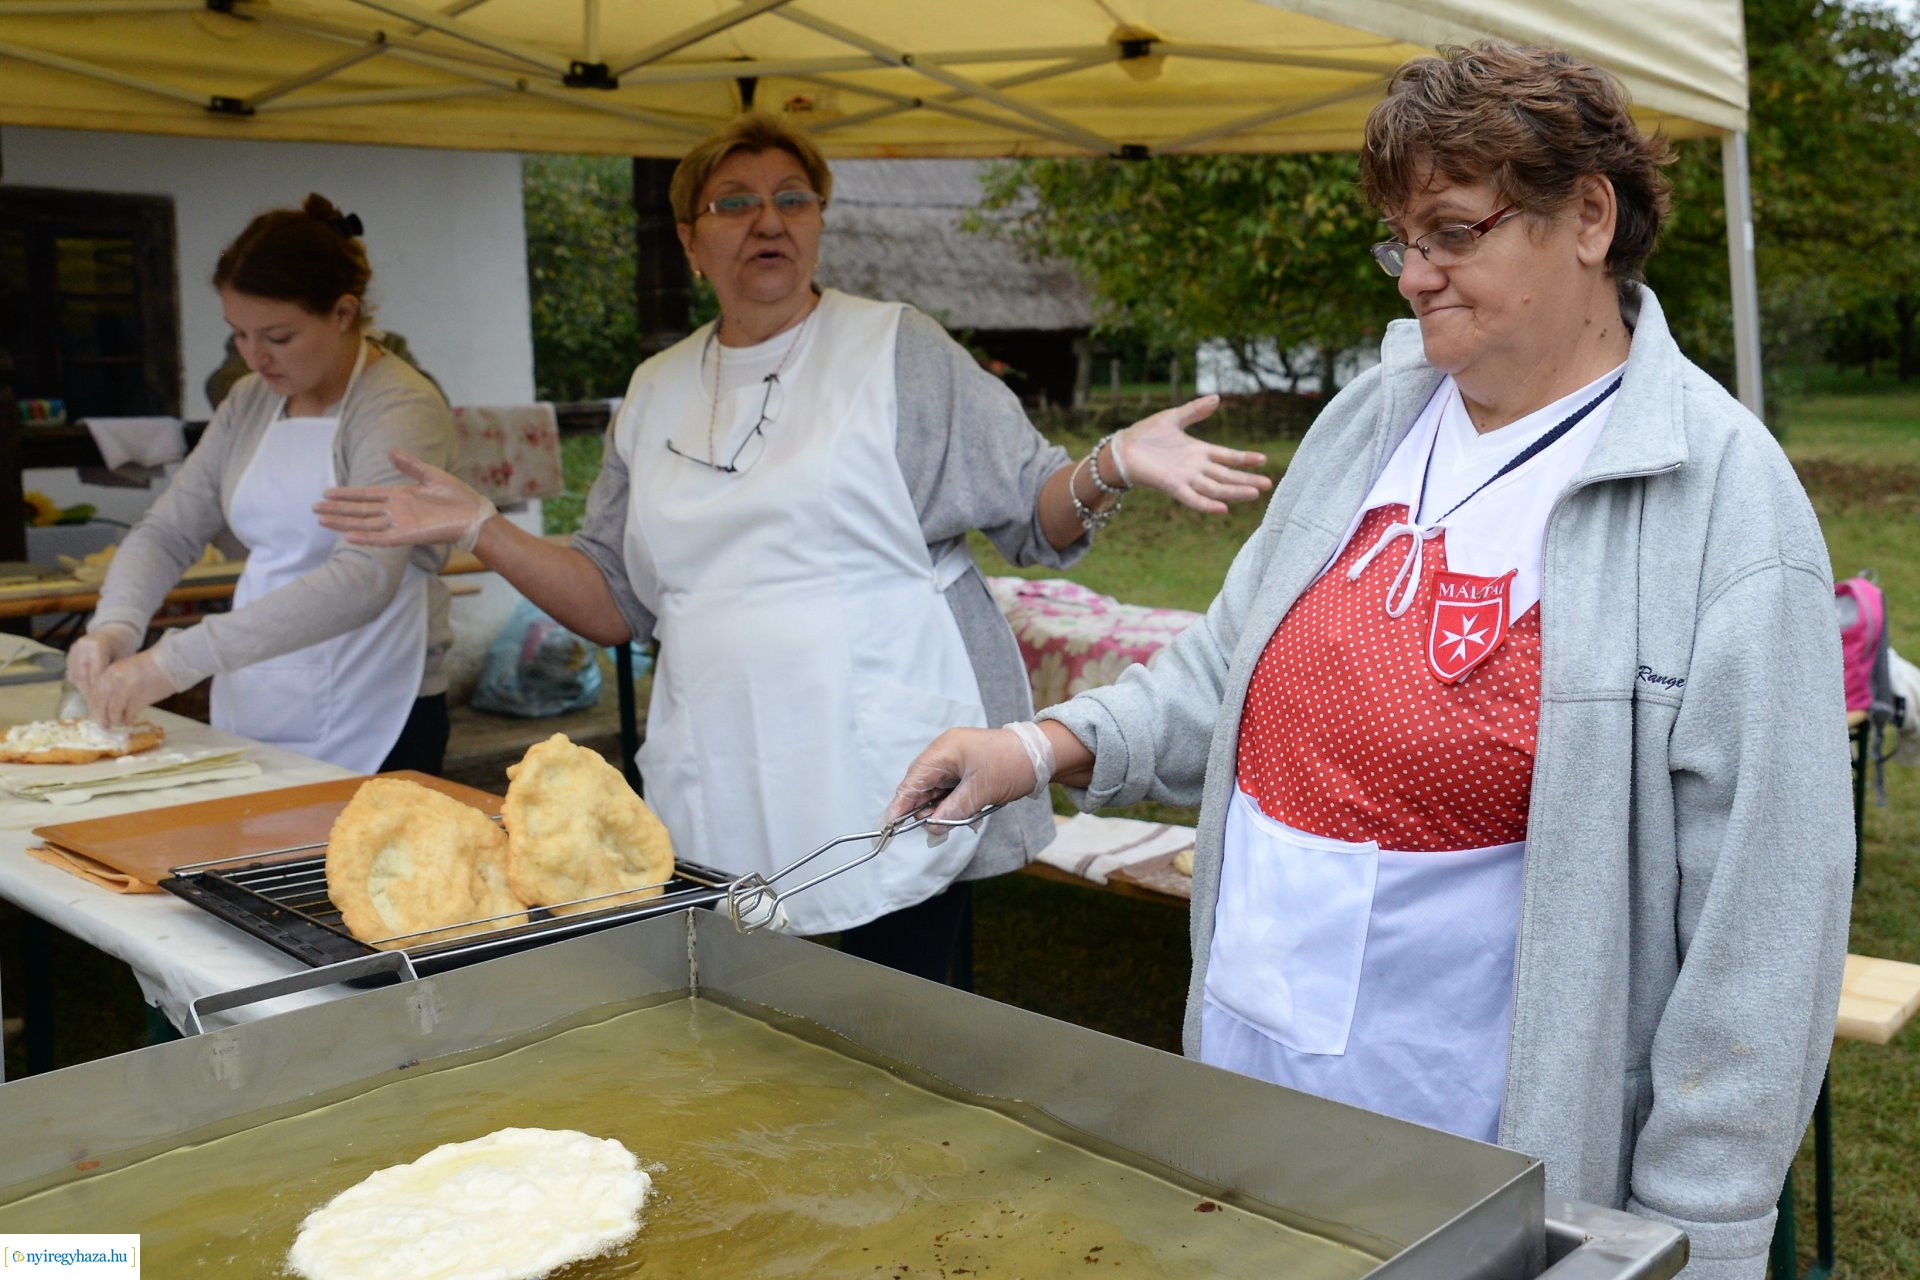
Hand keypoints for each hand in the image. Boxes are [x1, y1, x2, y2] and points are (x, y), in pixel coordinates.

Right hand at [66, 623, 139, 699]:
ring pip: (75, 676)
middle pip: (83, 676)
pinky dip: (79, 684)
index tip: (106, 703)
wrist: (113, 632)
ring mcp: (73, 650)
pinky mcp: (69, 655)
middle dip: (90, 693)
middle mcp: (82, 647)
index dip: (100, 690)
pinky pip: (72, 673)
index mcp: (97, 646)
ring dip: (83, 690)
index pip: (95, 673)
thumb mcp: (124, 659)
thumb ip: (115, 675)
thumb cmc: (123, 647)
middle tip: (97, 708)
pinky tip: (87, 695)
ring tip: (93, 704)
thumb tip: (114, 698)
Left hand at [89, 650, 175, 727]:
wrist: (172, 663)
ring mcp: (126, 691)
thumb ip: (113, 683)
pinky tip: (131, 720)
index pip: (94, 694)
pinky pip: (128, 715)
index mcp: (109, 673)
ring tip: (120, 722)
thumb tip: (106, 703)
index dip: (94, 707)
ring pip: (113, 713)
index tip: (96, 714)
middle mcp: (114, 682)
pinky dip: (128, 720)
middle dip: (101, 717)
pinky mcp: (139, 700)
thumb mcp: (125, 669)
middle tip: (104, 725)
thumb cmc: (150, 665)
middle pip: (100, 705)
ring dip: (116, 720)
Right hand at [314, 448, 497, 550]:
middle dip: (337, 510)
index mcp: (399, 496)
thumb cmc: (457, 496)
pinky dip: (366, 538)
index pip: (366, 495)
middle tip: (314, 509)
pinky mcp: (408, 535)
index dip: (347, 494)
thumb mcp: (431, 475)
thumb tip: (390, 450)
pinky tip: (349, 536)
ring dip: (343, 523)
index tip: (327, 493)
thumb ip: (409, 464)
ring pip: (365, 524)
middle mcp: (396, 511)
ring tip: (322, 520)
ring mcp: (400, 524)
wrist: (474, 515)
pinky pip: (382, 539)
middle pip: (360, 510)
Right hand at [884, 727, 1038, 841]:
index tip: (891, 823)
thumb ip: (953, 810)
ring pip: (935, 790)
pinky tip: (957, 815)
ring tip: (947, 822)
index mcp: (945, 750)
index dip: (901, 802)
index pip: (914, 778)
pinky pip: (948, 790)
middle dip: (921, 808)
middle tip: (928, 828)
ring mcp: (955, 761)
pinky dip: (949, 804)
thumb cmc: (1013, 764)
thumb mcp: (981, 791)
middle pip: (921, 784)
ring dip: (938, 808)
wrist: (1042, 755)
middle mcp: (946, 753)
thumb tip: (931, 828)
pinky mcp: (964, 770)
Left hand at [1116, 396, 1271, 513]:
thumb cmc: (1145, 434)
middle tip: (1268, 484)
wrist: (1122, 448)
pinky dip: (1207, 504)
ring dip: (1235, 492)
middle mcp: (1195, 467)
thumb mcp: (1174, 417)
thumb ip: (1195, 410)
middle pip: (1226, 476)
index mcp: (1198, 451)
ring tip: (1254, 494)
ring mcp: (1185, 478)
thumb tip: (1216, 398)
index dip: (1244, 459)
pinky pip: (1193, 499)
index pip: (1227, 457)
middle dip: (1247, 480)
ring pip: (1216, 488)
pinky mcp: (1172, 486)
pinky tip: (1223, 508)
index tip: (1263, 459)